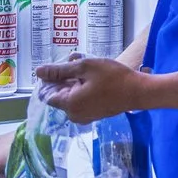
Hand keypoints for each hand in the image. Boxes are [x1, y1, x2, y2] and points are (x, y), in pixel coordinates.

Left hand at [35, 53, 150, 123]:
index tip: (61, 66)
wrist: (138, 91)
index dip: (50, 79)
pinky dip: (81, 87)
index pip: (46, 94)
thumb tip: (39, 71)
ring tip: (85, 64)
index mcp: (69, 104)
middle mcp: (74, 114)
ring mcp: (84, 116)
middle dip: (63, 76)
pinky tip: (91, 75)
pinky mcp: (93, 114)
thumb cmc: (113, 77)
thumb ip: (59, 70)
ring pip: (69, 95)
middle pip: (58, 94)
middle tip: (76, 60)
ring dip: (73, 80)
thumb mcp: (84, 67)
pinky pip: (80, 100)